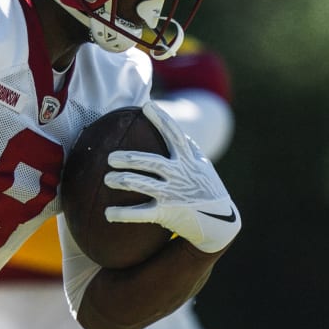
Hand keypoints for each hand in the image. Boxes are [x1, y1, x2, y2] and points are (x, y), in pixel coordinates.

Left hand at [102, 100, 240, 252]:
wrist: (220, 222)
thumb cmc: (207, 188)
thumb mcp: (202, 166)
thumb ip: (187, 147)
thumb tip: (170, 125)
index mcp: (188, 160)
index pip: (175, 135)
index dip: (162, 119)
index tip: (147, 106)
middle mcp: (180, 175)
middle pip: (152, 162)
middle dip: (130, 159)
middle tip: (110, 157)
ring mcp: (173, 194)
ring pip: (144, 185)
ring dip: (124, 181)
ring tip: (107, 179)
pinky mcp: (167, 213)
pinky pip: (141, 213)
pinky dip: (124, 214)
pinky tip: (108, 213)